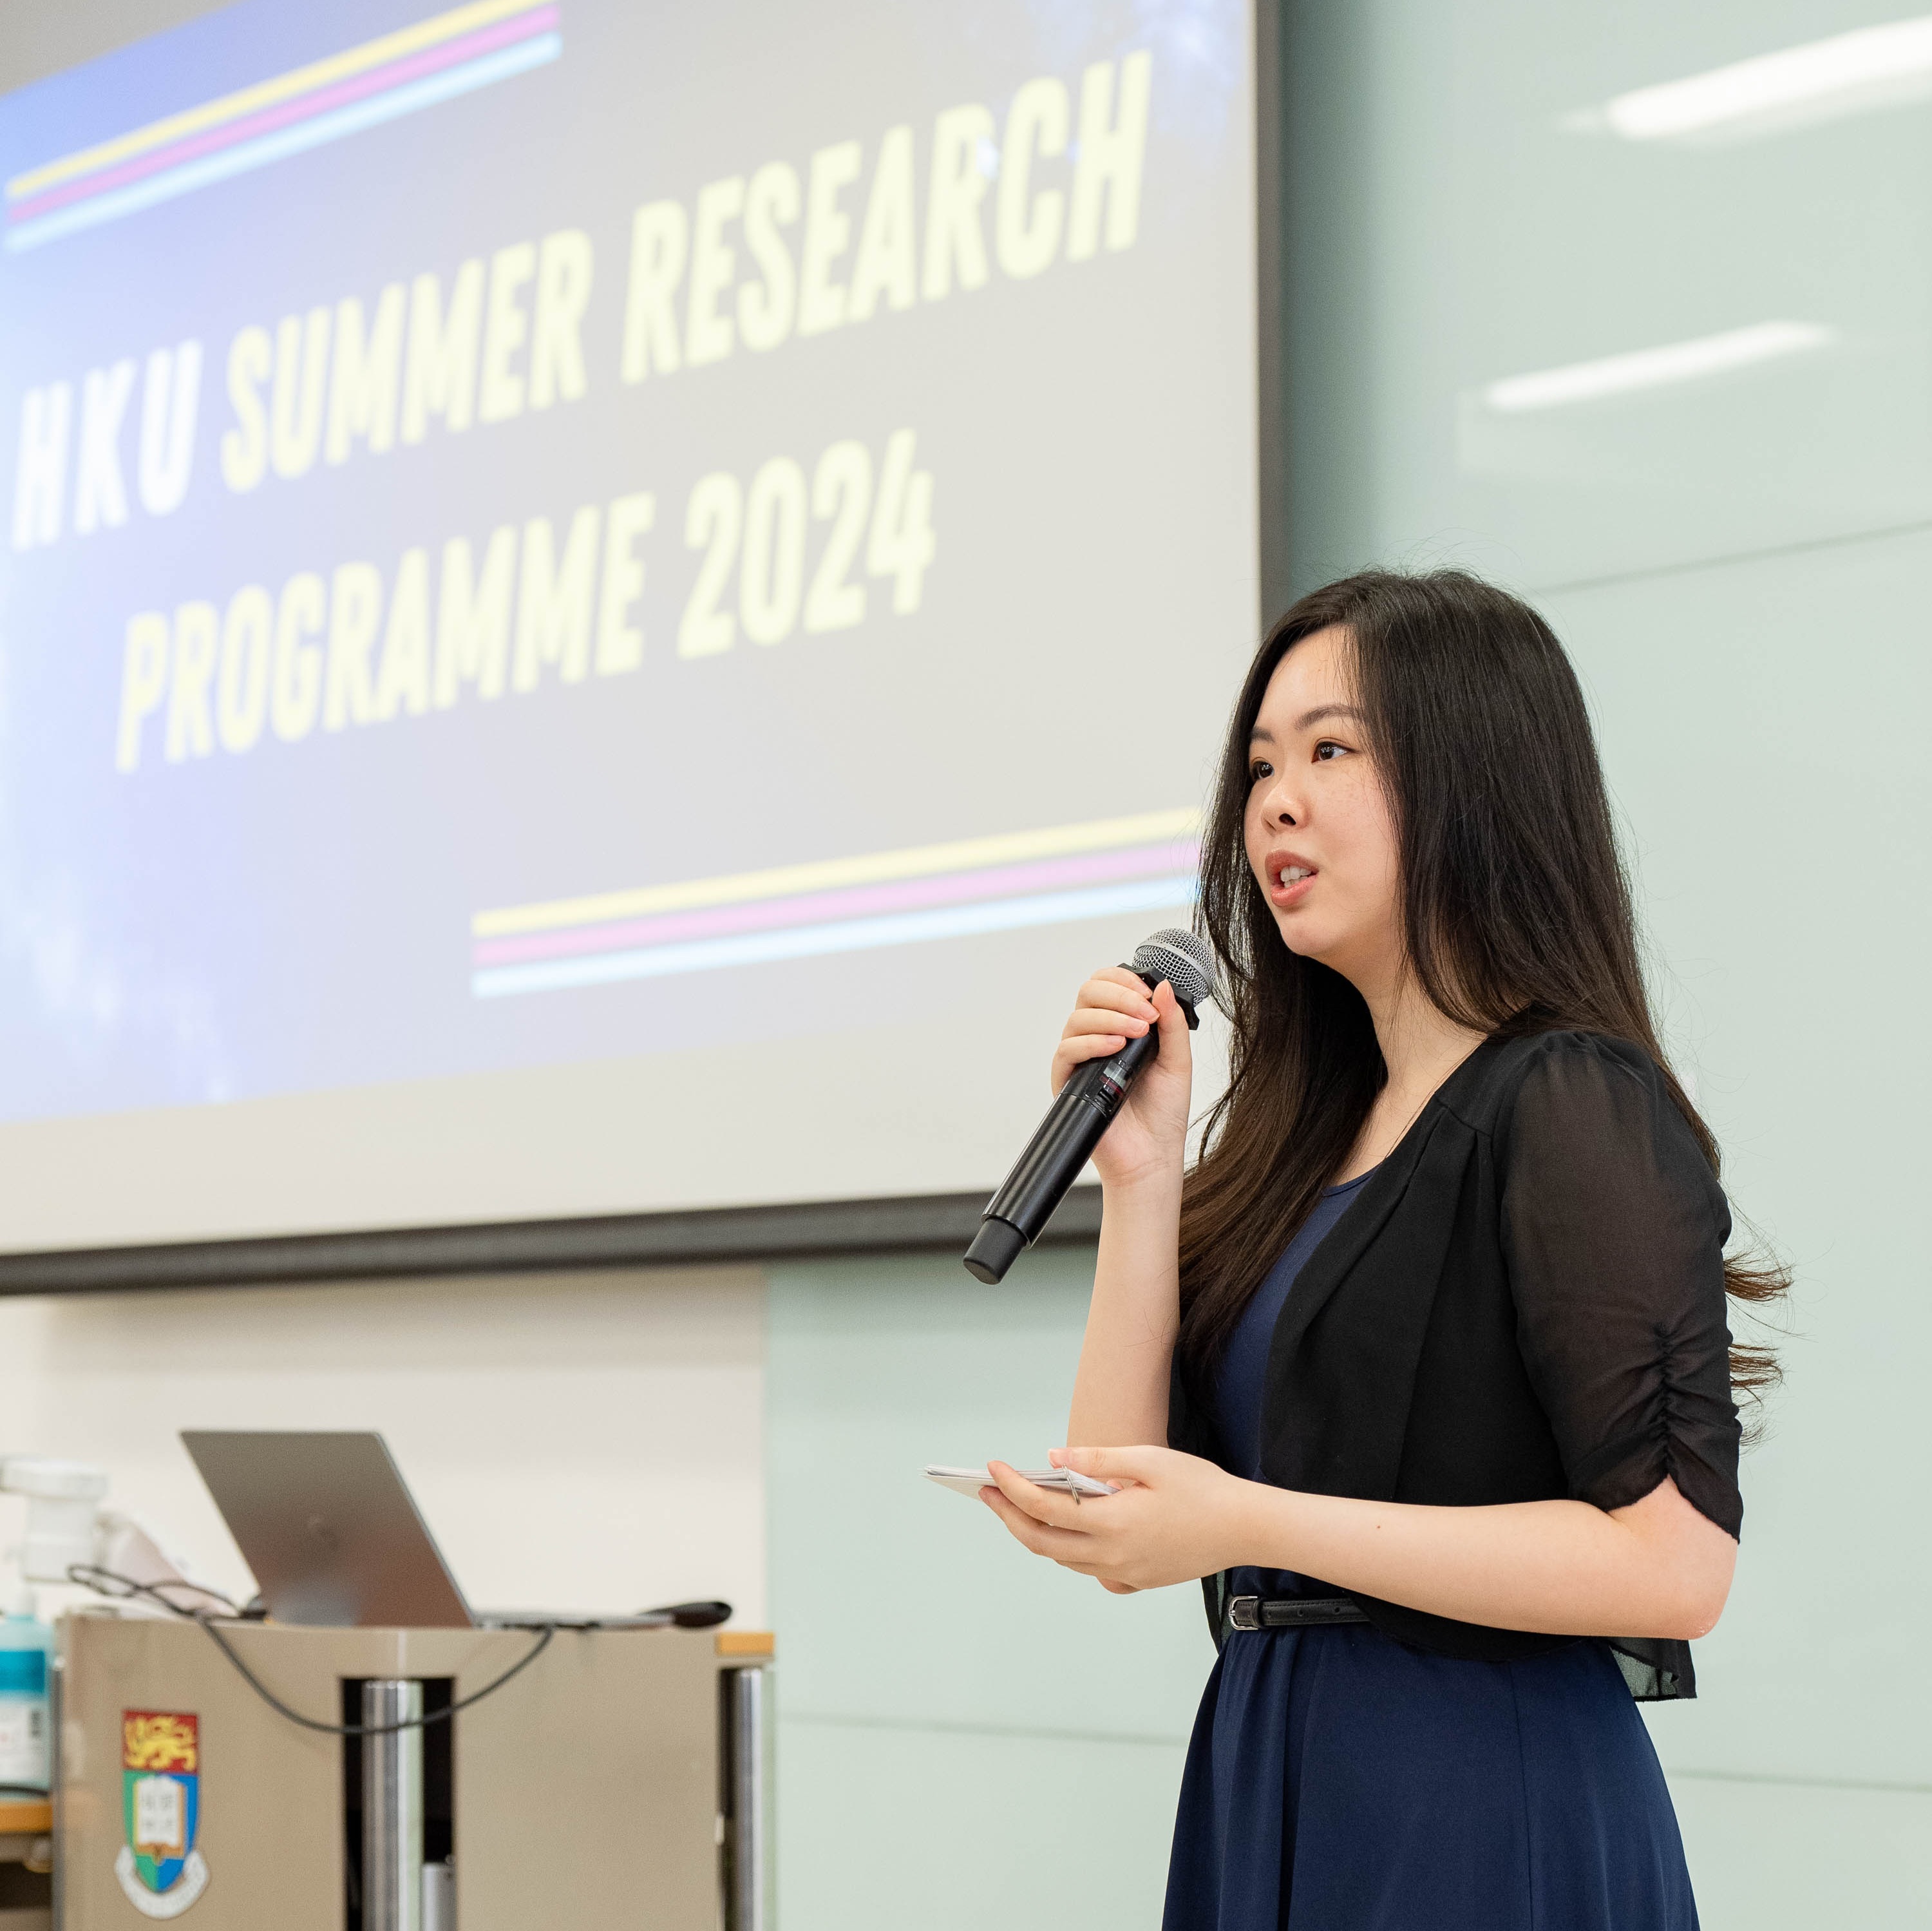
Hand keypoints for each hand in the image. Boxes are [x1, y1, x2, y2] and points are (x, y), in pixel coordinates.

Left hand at [979, 1446, 1254, 1591]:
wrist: (1245, 1528)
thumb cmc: (1203, 1489)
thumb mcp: (1150, 1461)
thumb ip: (1098, 1459)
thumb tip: (1054, 1458)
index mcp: (1112, 1522)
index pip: (1044, 1508)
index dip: (1012, 1488)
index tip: (993, 1469)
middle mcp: (1111, 1555)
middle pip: (1042, 1541)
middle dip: (1008, 1515)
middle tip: (988, 1491)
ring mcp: (1124, 1572)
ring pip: (1063, 1559)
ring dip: (1035, 1533)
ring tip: (1018, 1506)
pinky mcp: (1138, 1579)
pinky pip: (1090, 1570)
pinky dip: (1069, 1552)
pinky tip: (1069, 1532)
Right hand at [1048, 968, 1193, 1187]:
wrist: (1152, 1155)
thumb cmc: (1164, 1113)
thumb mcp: (1178, 1060)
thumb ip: (1171, 1023)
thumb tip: (1162, 985)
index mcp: (1119, 1027)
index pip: (1108, 985)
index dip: (1123, 979)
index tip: (1148, 993)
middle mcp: (1096, 1038)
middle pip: (1089, 993)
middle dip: (1119, 995)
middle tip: (1146, 1015)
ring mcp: (1080, 1059)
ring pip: (1077, 1018)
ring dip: (1110, 1017)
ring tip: (1137, 1033)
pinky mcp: (1067, 1081)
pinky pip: (1067, 1050)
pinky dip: (1091, 1043)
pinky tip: (1115, 1047)